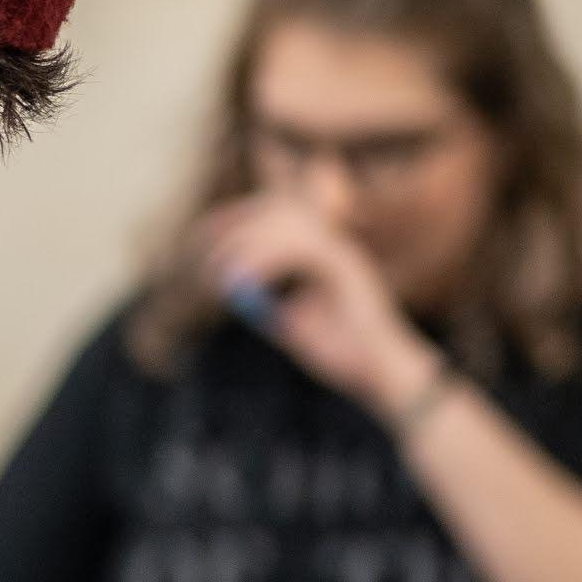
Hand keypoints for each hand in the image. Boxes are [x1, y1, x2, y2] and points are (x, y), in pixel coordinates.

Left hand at [194, 195, 442, 420]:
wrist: (379, 374)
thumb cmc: (342, 353)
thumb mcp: (292, 323)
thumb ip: (267, 302)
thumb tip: (232, 287)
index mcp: (321, 254)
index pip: (277, 213)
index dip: (237, 216)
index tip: (202, 234)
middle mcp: (334, 247)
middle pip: (280, 207)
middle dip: (236, 220)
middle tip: (202, 245)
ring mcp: (343, 256)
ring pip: (290, 223)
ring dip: (248, 242)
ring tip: (221, 271)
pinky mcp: (348, 273)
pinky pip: (303, 250)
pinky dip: (266, 261)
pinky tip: (241, 280)